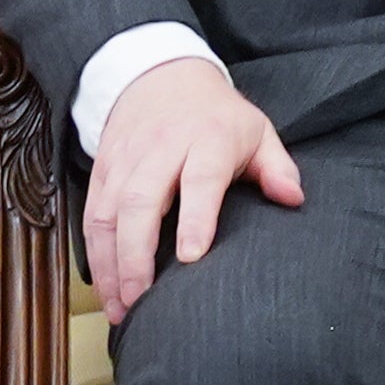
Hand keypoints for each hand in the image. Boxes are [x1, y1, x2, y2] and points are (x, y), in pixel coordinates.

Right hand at [86, 58, 301, 324]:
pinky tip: (105, 289)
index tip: (191, 257)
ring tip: (120, 307)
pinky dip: (94, 255)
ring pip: (107, 213)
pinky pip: (90, 215)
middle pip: (140, 201)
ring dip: (110, 263)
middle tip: (142, 299)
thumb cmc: (217, 117)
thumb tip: (294, 200)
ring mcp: (126, 160)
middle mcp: (160, 148)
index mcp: (207, 138)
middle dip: (137, 254)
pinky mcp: (102, 170)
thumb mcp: (257, 131)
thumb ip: (277, 168)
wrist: (161, 77)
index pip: (199, 179)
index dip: (195, 218)